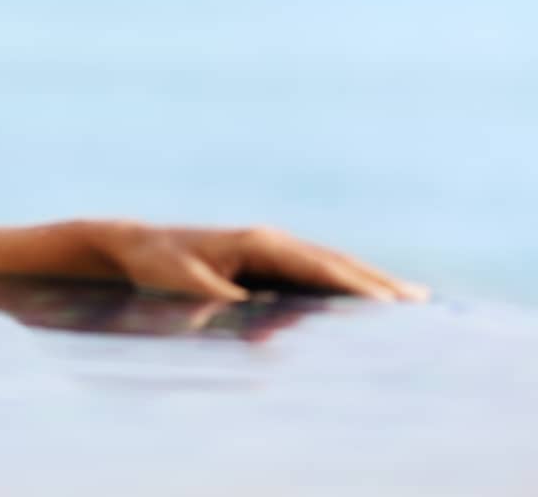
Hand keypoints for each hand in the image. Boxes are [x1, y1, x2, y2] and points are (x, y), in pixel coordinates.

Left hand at [82, 220, 429, 302]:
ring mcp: (270, 247)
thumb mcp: (183, 282)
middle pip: (335, 262)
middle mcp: (271, 240)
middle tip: (421, 303)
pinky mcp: (265, 258)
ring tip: (411, 299)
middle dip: (377, 282)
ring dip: (369, 280)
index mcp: (258, 244)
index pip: (318, 267)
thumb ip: (218, 299)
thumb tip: (252, 315)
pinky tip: (365, 297)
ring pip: (330, 264)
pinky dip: (344, 282)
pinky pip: (314, 271)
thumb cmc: (158, 264)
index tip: (388, 305)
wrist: (136, 244)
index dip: (355, 286)